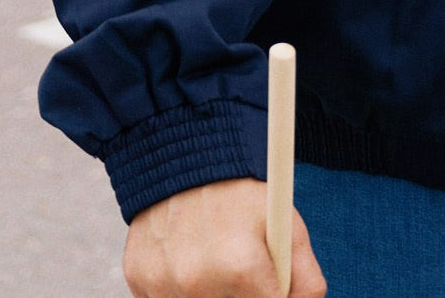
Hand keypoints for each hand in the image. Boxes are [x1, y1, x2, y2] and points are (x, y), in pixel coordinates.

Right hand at [125, 177, 322, 297]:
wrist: (185, 160)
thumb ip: (306, 280)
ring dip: (213, 293)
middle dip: (243, 294)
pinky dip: (181, 290)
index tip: (270, 285)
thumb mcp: (288, 227)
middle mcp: (196, 281)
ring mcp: (163, 284)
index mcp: (240, 267)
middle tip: (242, 270)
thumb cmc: (240, 196)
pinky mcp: (138, 281)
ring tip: (215, 262)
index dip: (274, 296)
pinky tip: (188, 261)